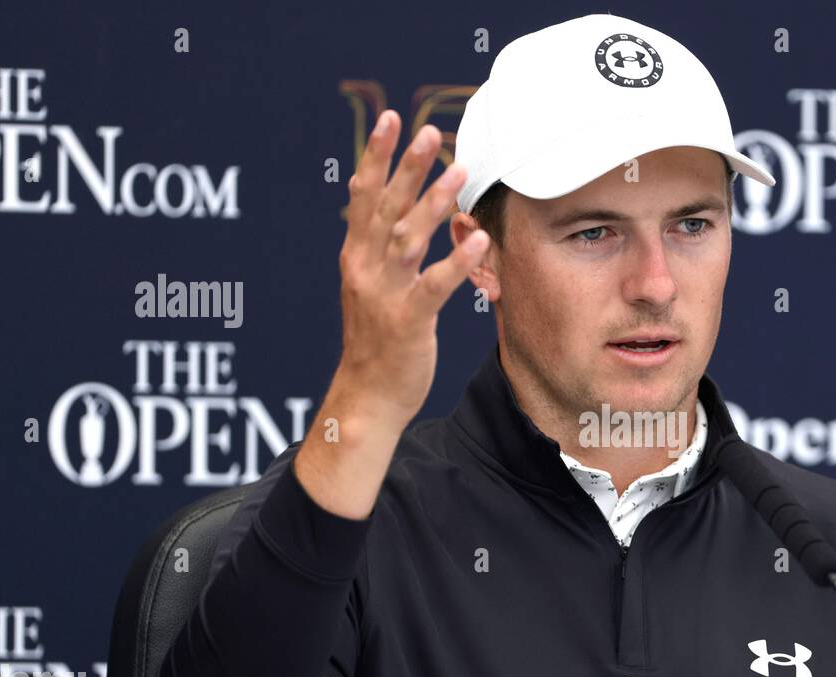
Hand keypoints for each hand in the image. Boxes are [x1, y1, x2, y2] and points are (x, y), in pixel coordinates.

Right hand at [335, 109, 488, 426]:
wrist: (367, 396)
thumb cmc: (377, 342)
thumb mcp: (371, 288)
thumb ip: (382, 250)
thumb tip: (396, 213)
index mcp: (356, 257)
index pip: (364, 197)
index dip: (377, 157)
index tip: (391, 120)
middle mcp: (365, 269)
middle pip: (385, 207)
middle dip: (406, 167)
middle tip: (427, 131)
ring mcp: (384, 294)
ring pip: (407, 238)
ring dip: (433, 202)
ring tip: (458, 170)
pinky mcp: (408, 322)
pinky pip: (434, 286)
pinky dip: (456, 262)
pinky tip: (479, 240)